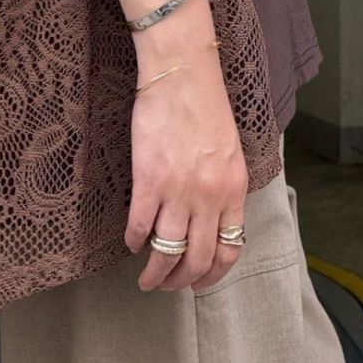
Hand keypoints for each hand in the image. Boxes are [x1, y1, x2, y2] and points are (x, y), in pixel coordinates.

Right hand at [124, 0, 248, 292]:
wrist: (182, 75)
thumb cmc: (206, 107)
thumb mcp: (230, 152)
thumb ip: (223, 187)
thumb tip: (213, 216)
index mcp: (232, 191)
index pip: (229, 249)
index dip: (213, 274)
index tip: (199, 283)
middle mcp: (209, 198)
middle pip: (198, 258)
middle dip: (181, 281)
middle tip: (167, 286)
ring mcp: (178, 191)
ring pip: (168, 250)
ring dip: (155, 273)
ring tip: (146, 279)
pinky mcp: (149, 179)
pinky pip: (140, 224)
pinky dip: (133, 240)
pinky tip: (130, 242)